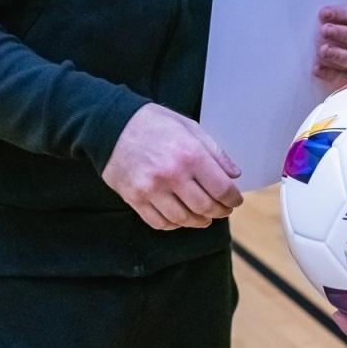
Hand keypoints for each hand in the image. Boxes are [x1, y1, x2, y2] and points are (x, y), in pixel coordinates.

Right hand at [101, 104, 242, 230]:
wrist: (111, 125)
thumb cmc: (153, 123)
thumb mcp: (189, 127)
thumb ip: (215, 152)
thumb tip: (234, 175)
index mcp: (189, 153)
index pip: (221, 188)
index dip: (233, 199)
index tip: (235, 201)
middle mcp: (171, 174)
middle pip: (205, 207)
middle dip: (219, 212)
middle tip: (223, 210)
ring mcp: (151, 189)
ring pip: (183, 219)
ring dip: (198, 221)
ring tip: (204, 217)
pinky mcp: (134, 198)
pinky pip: (159, 222)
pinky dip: (174, 224)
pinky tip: (180, 217)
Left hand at [314, 5, 346, 84]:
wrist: (345, 70)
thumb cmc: (343, 41)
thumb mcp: (342, 28)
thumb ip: (335, 22)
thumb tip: (321, 15)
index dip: (343, 14)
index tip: (323, 13)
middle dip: (344, 33)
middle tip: (324, 30)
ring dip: (341, 55)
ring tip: (323, 50)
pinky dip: (333, 74)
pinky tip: (317, 69)